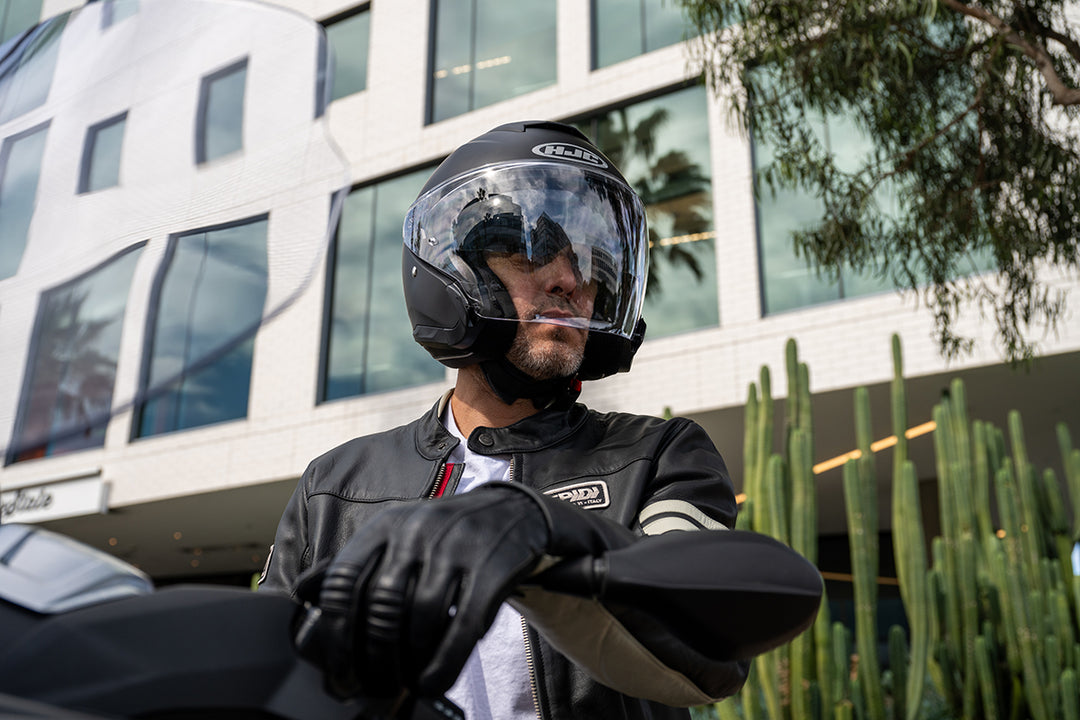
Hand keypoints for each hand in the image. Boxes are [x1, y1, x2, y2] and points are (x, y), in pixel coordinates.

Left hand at [313, 483, 550, 699]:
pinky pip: (463, 625)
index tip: (337, 669)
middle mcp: (417, 531)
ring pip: (421, 617)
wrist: (512, 512)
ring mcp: (457, 549)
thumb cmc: (442, 534)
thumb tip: (303, 593)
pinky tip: (433, 681)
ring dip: (409, 661)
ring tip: (404, 684)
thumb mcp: (395, 533)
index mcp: (385, 525)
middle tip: (371, 688)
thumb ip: (352, 563)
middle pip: (381, 605)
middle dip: (373, 657)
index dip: (335, 632)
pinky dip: (444, 662)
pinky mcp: (491, 570)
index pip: (343, 578)